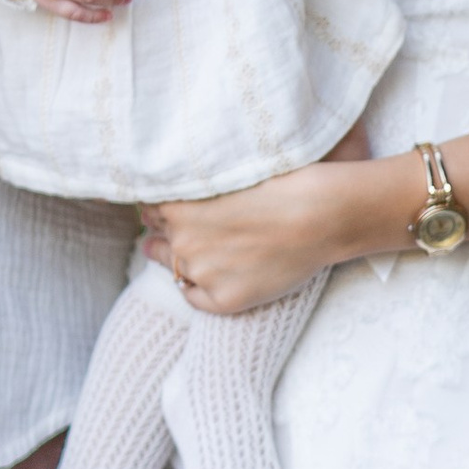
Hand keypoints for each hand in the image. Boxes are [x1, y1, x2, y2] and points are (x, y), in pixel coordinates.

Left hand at [143, 170, 341, 315]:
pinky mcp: (224, 299)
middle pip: (160, 237)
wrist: (319, 215)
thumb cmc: (280, 182)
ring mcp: (202, 272)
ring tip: (186, 257)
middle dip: (166, 232)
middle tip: (172, 231)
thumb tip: (169, 188)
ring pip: (175, 268)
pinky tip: (200, 282)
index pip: (149, 208)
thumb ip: (192, 181)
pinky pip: (194, 298)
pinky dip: (195, 290)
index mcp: (176, 204)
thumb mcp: (225, 170)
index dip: (158, 208)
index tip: (165, 209)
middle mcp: (183, 240)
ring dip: (178, 261)